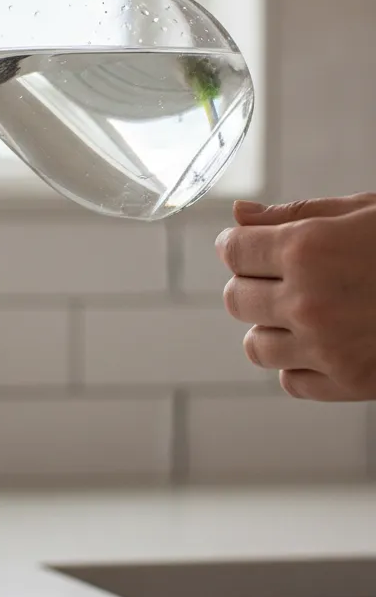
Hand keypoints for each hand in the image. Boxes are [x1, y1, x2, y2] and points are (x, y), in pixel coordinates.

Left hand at [216, 195, 375, 400]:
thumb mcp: (362, 212)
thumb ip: (294, 215)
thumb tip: (237, 215)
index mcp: (308, 249)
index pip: (233, 251)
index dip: (238, 246)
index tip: (249, 247)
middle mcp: (308, 301)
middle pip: (236, 299)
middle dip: (253, 285)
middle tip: (284, 278)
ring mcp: (326, 348)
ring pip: (255, 345)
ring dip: (271, 328)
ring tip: (306, 313)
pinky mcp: (348, 384)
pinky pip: (290, 381)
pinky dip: (299, 365)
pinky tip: (326, 343)